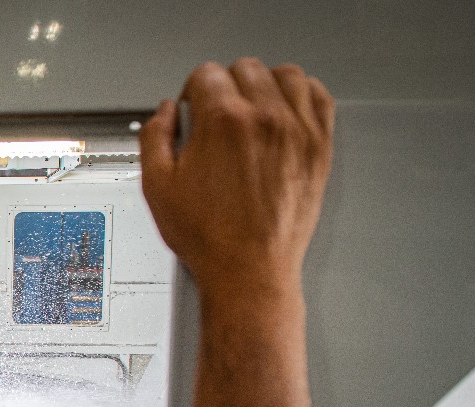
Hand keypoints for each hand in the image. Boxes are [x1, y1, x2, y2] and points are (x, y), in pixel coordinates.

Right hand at [140, 59, 334, 304]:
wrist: (248, 270)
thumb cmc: (209, 237)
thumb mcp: (157, 186)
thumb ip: (155, 137)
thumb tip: (166, 113)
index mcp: (222, 121)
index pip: (206, 74)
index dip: (193, 92)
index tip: (194, 111)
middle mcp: (264, 118)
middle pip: (245, 69)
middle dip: (226, 87)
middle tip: (218, 114)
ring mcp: (296, 130)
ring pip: (285, 75)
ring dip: (265, 84)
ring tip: (252, 107)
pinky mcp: (318, 147)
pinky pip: (319, 97)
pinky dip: (303, 94)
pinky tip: (287, 108)